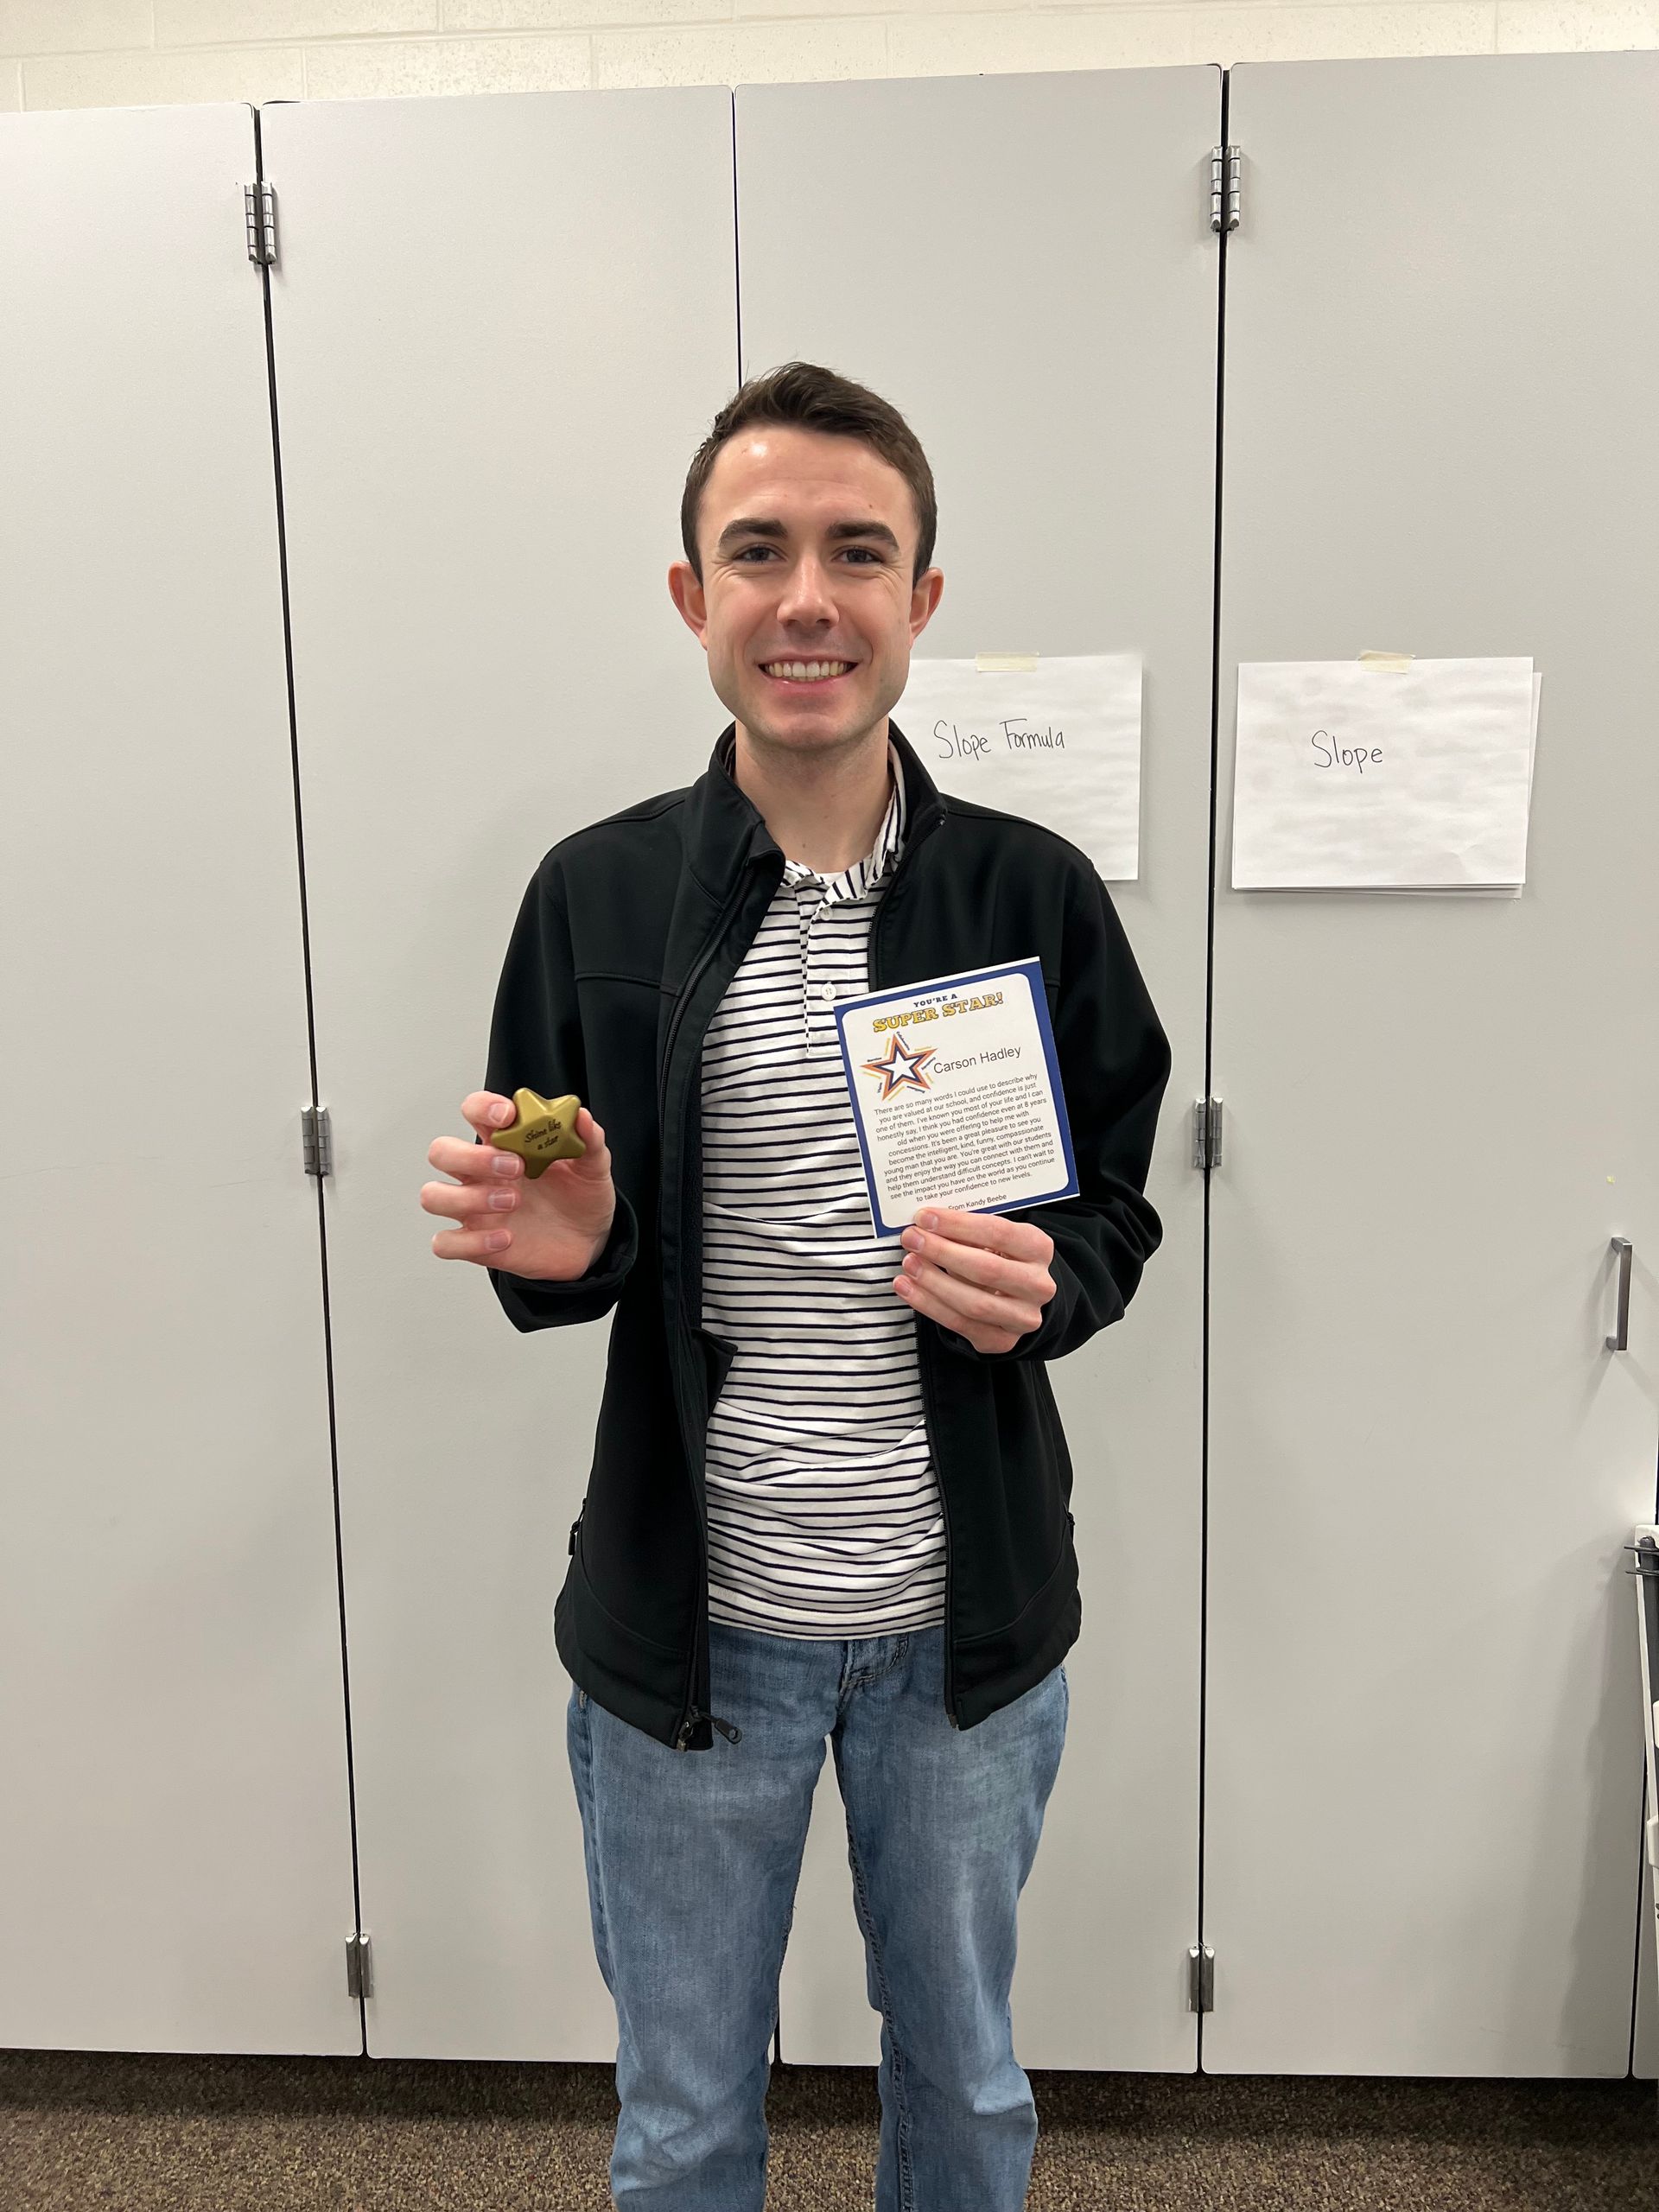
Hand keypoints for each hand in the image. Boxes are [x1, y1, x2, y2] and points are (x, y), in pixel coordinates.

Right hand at [422, 1093, 616, 1280]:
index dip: (481, 1107)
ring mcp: (475, 1209)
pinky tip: (506, 1238)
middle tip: (515, 1167)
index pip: (474, 1111)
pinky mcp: (476, 1244)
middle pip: (441, 1151)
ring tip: (513, 1201)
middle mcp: (481, 1174)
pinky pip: (446, 1243)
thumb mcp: (593, 1166)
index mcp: (505, 1144)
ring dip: (467, 1198)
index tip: (507, 1116)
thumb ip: (589, 1140)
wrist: (590, 1242)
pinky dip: (471, 1242)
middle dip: (471, 1156)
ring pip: (433, 1195)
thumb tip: (580, 1116)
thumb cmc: (581, 1198)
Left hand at [892, 1207, 1056, 1353]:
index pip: (998, 1232)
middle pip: (986, 1269)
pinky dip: (928, 1305)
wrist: (1018, 1298)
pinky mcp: (1002, 1341)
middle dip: (942, 1252)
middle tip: (912, 1239)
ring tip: (909, 1264)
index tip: (925, 1218)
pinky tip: (908, 1288)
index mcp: (1038, 1249)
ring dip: (933, 1282)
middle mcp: (1038, 1285)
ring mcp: (1023, 1317)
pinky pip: (960, 1325)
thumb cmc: (1000, 1259)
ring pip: (973, 1303)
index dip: (957, 1225)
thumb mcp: (992, 1239)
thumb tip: (925, 1225)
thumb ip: (966, 1232)